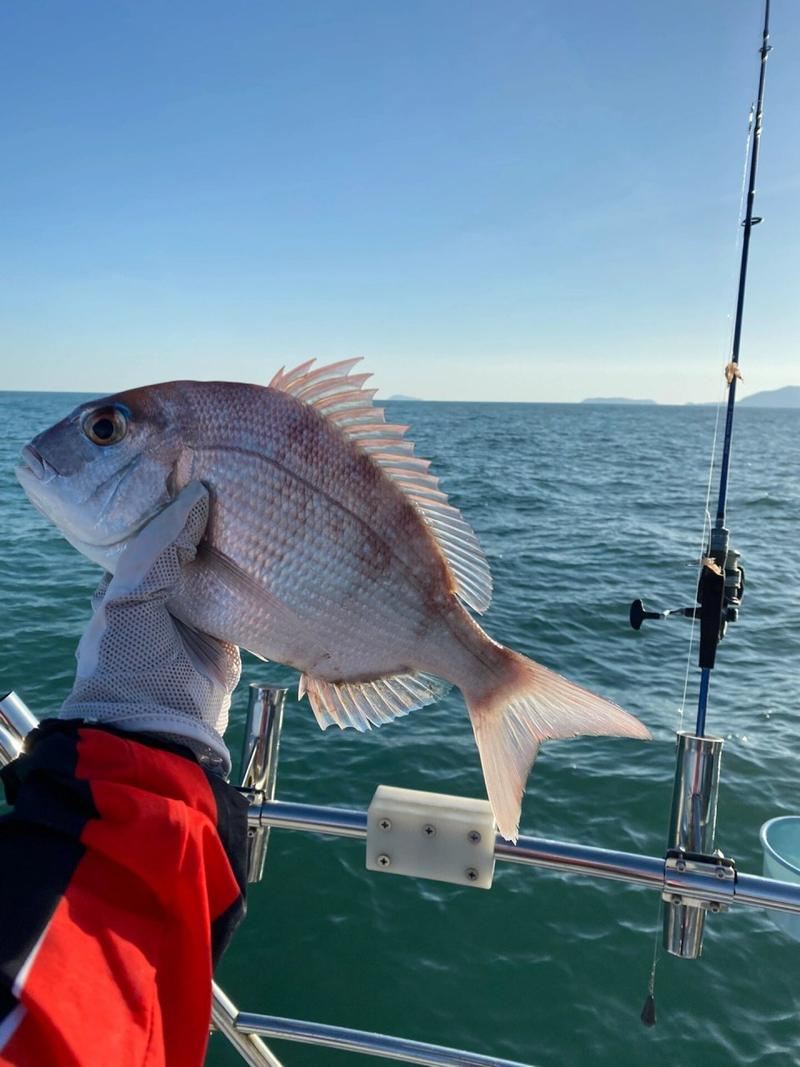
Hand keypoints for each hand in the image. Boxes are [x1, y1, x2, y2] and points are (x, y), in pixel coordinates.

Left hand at [60, 483, 240, 775]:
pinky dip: (255, 582)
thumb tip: (198, 493)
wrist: (156, 727)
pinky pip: (242, 600)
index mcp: (127, 579)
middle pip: (191, 547)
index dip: (174, 505)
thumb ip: (162, 543)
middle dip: (212, 525)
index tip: (201, 474)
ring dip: (237, 551)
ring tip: (261, 512)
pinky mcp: (225, 637)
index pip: (154, 529)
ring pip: (219, 571)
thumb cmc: (128, 658)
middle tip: (241, 488)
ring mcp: (194, 615)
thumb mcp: (132, 591)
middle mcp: (161, 593)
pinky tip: (272, 555)